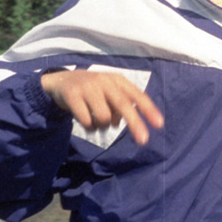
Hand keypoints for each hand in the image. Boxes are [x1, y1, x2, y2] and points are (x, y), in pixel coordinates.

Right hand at [41, 70, 163, 144]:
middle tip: (144, 141)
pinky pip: (86, 120)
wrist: (62, 81)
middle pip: (123, 105)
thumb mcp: (109, 93)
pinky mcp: (72, 95)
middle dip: (135, 123)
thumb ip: (120, 106)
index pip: (137, 95)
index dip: (149, 109)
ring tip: (97, 123)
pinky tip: (86, 123)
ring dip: (103, 127)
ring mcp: (88, 87)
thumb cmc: (94, 90)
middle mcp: (105, 81)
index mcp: (117, 80)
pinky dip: (89, 128)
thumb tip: (119, 124)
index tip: (159, 124)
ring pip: (104, 116)